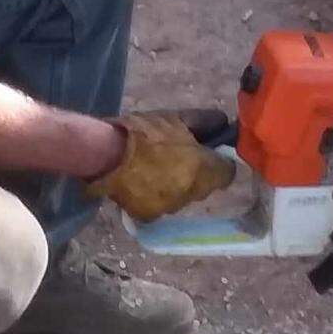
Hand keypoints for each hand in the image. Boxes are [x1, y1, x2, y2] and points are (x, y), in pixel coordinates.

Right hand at [84, 114, 235, 222]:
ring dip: (173, 185)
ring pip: (181, 197)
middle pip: (203, 185)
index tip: (204, 151)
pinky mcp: (150, 216)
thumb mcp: (175, 117)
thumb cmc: (142, 132)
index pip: (227, 172)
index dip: (217, 160)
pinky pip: (158, 206)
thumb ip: (203, 121)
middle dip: (194, 174)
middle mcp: (192, 193)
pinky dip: (152, 196)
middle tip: (173, 156)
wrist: (105, 155)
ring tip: (151, 168)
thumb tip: (222, 121)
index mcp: (203, 170)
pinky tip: (139, 182)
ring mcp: (171, 207)